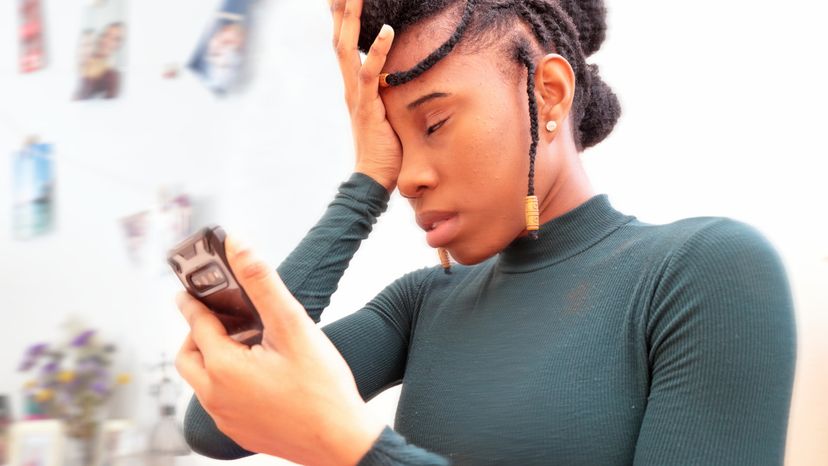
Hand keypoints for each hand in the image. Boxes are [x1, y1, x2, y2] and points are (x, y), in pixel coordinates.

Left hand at [175, 235, 385, 465]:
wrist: (341, 442)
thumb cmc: (322, 388)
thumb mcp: (292, 325)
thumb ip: (262, 282)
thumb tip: (238, 246)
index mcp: (222, 368)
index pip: (196, 323)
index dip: (193, 301)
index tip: (189, 289)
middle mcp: (215, 396)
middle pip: (188, 356)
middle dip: (197, 333)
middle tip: (219, 319)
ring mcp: (226, 419)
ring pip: (202, 381)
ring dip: (212, 358)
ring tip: (244, 345)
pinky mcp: (239, 432)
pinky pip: (219, 402)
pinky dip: (226, 382)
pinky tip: (257, 375)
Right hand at [330, 0, 401, 191]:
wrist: (373, 179)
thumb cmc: (386, 150)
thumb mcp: (388, 113)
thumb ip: (388, 94)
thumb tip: (399, 79)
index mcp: (354, 86)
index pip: (345, 44)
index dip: (342, 19)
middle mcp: (350, 86)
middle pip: (339, 38)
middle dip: (340, 10)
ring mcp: (356, 95)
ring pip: (347, 48)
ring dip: (351, 18)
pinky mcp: (366, 106)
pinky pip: (370, 73)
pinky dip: (378, 50)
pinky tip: (386, 29)